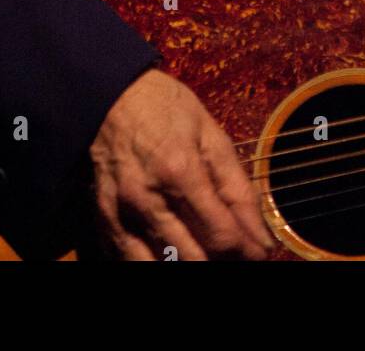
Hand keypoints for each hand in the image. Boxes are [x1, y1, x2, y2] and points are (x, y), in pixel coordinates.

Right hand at [87, 67, 275, 260]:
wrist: (110, 96)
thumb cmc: (166, 109)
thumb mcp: (212, 136)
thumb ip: (237, 188)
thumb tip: (261, 235)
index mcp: (179, 171)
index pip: (220, 234)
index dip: (248, 251)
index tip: (260, 252)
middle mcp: (147, 200)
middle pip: (193, 260)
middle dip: (222, 261)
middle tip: (235, 251)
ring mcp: (121, 215)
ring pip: (161, 267)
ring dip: (190, 262)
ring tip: (206, 249)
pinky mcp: (104, 222)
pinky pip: (131, 261)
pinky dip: (156, 262)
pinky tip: (174, 250)